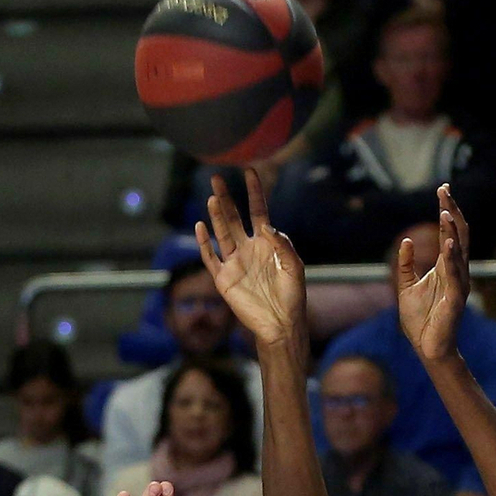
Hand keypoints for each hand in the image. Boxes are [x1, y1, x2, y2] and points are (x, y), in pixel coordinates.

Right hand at [195, 167, 306, 350]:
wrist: (281, 324)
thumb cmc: (292, 297)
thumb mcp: (295, 266)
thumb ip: (282, 243)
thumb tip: (265, 225)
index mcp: (266, 244)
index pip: (258, 211)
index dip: (254, 192)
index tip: (249, 171)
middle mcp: (248, 249)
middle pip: (234, 218)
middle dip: (226, 198)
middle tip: (217, 177)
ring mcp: (235, 263)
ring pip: (222, 233)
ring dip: (217, 216)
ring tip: (213, 197)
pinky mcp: (224, 279)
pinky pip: (211, 258)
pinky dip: (205, 243)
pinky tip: (201, 227)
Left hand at [395, 183, 469, 365]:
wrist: (427, 349)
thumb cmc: (420, 321)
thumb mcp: (406, 287)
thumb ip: (406, 264)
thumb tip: (407, 240)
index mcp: (445, 266)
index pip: (449, 231)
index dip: (446, 209)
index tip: (442, 188)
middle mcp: (456, 270)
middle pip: (458, 233)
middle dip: (451, 211)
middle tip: (444, 190)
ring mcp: (458, 283)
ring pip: (459, 250)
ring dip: (452, 230)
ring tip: (445, 211)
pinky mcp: (455, 298)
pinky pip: (455, 274)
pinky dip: (453, 257)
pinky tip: (449, 242)